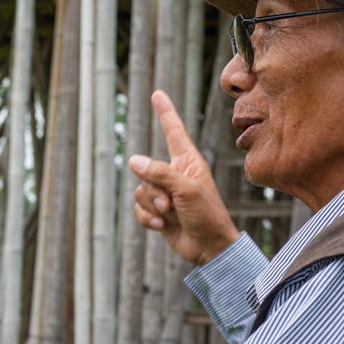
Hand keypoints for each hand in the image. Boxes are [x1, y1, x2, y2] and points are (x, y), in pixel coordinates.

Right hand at [128, 91, 238, 265]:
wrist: (209, 248)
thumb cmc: (207, 215)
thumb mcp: (186, 190)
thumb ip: (160, 173)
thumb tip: (133, 161)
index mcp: (188, 162)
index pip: (173, 131)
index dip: (165, 112)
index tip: (158, 94)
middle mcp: (175, 173)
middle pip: (146, 169)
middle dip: (153, 189)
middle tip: (170, 203)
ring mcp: (165, 193)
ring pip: (140, 190)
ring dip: (151, 205)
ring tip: (169, 214)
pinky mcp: (158, 211)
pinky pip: (138, 208)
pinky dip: (147, 218)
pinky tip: (162, 225)